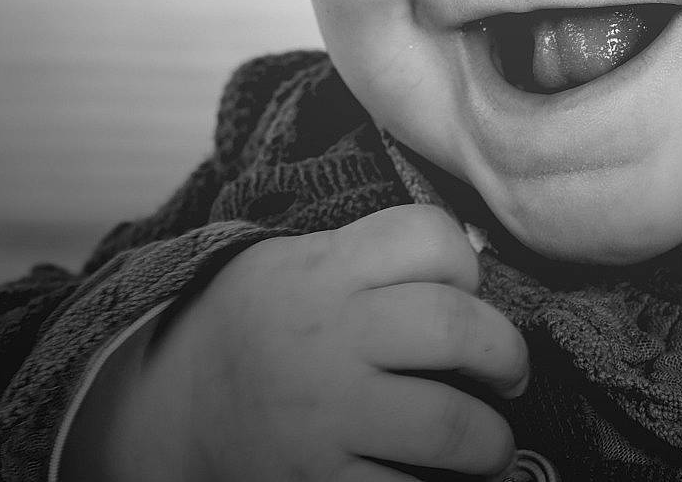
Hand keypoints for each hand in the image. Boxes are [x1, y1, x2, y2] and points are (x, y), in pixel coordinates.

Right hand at [97, 204, 528, 481]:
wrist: (172, 411)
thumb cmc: (258, 328)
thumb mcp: (297, 263)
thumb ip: (375, 258)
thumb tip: (481, 262)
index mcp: (326, 271)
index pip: (430, 237)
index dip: (467, 264)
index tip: (468, 293)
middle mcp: (329, 339)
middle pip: (457, 327)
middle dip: (506, 354)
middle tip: (509, 374)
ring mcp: (324, 417)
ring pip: (450, 425)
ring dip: (492, 441)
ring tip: (491, 444)